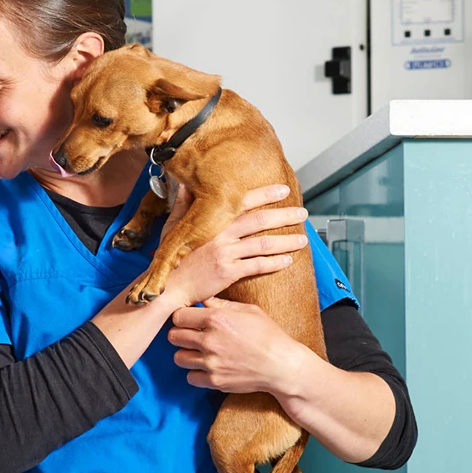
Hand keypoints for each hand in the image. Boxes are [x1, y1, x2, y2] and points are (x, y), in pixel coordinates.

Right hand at [161, 183, 308, 307]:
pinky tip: (288, 260)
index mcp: (211, 222)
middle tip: (302, 213)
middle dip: (284, 215)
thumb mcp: (174, 227)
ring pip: (263, 244)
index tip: (282, 190)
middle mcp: (220, 234)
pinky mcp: (228, 272)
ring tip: (302, 239)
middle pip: (259, 221)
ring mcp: (225, 253)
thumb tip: (186, 185)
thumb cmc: (171, 258)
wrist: (169, 286)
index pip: (242, 203)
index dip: (264, 195)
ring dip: (286, 241)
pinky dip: (275, 262)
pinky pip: (258, 265)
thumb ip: (183, 205)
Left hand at [167, 297, 307, 394]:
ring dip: (186, 354)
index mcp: (216, 319)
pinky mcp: (215, 381)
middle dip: (180, 334)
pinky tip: (206, 367)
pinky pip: (190, 377)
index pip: (178, 316)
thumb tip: (202, 298)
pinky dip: (196, 373)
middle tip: (190, 335)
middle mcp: (209, 341)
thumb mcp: (248, 310)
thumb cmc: (268, 334)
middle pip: (173, 336)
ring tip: (198, 352)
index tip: (188, 320)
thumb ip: (221, 304)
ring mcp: (211, 363)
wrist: (282, 365)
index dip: (182, 317)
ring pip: (178, 357)